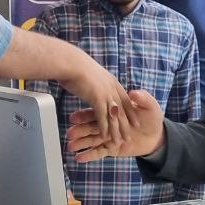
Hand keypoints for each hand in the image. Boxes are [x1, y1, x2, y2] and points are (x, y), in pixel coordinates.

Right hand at [0, 31, 134, 146]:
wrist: (69, 62)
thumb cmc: (74, 65)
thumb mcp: (90, 71)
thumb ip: (95, 79)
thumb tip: (93, 83)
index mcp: (111, 80)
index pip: (125, 98)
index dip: (130, 110)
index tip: (135, 119)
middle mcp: (112, 88)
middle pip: (123, 110)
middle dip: (127, 124)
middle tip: (129, 136)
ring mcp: (106, 93)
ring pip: (115, 116)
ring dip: (117, 130)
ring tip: (119, 142)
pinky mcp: (97, 99)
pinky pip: (103, 117)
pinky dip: (104, 128)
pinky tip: (104, 137)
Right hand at [67, 89, 165, 161]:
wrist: (158, 139)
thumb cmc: (153, 119)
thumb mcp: (150, 105)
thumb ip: (142, 98)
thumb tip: (132, 95)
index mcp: (116, 109)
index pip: (100, 112)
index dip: (87, 115)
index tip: (74, 118)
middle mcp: (111, 123)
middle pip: (94, 125)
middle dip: (82, 130)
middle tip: (68, 132)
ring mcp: (111, 136)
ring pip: (94, 138)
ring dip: (82, 143)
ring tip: (70, 146)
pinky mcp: (113, 149)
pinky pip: (100, 151)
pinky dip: (90, 154)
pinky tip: (78, 157)